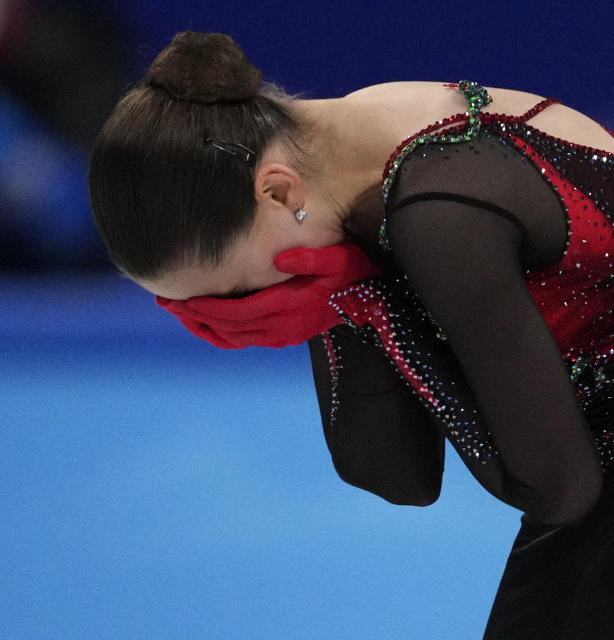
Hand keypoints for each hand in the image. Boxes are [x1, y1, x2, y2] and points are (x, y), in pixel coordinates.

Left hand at [156, 243, 379, 348]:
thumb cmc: (353, 269)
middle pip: (228, 326)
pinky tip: (207, 325)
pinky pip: (245, 342)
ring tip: (180, 313)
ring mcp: (284, 335)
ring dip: (204, 327)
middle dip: (195, 316)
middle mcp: (283, 326)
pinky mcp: (286, 337)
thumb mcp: (338, 257)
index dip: (206, 306)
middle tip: (167, 302)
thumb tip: (278, 261)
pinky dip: (222, 336)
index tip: (180, 296)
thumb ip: (309, 259)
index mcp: (290, 305)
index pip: (237, 310)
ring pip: (233, 338)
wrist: (372, 295)